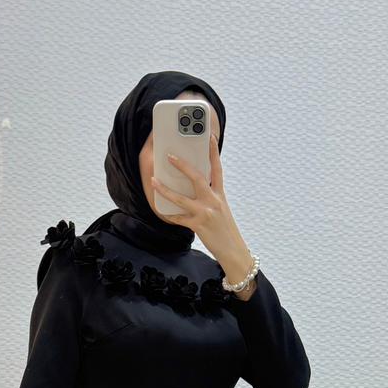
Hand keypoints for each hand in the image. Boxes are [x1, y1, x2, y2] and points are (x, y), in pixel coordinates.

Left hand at [150, 134, 253, 277]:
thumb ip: (209, 197)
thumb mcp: (221, 210)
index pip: (217, 168)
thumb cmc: (225, 230)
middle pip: (197, 178)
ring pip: (181, 198)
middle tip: (169, 155)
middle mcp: (214, 201)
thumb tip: (192, 188)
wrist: (233, 251)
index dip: (213, 151)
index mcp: (220, 195)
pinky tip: (160, 211)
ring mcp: (205, 213)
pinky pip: (178, 218)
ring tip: (154, 180)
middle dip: (182, 165)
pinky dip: (168, 215)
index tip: (209, 136)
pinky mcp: (198, 226)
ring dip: (165, 189)